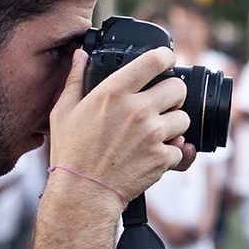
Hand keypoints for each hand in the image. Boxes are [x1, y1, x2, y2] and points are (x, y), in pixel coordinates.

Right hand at [48, 48, 190, 208]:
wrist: (83, 193)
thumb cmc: (72, 152)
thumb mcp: (64, 111)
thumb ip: (75, 79)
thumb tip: (80, 55)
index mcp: (114, 92)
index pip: (155, 60)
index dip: (166, 57)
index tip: (166, 61)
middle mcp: (137, 109)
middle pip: (178, 88)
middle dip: (173, 95)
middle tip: (162, 104)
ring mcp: (152, 134)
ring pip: (184, 118)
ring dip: (174, 125)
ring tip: (155, 133)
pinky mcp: (162, 156)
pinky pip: (181, 148)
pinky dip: (172, 153)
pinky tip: (154, 154)